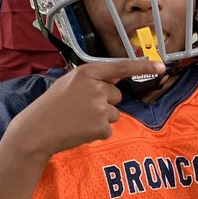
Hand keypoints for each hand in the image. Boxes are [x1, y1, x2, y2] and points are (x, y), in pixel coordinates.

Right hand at [9, 60, 165, 158]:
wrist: (37, 130)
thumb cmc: (52, 106)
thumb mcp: (70, 83)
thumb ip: (94, 79)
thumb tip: (119, 76)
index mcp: (86, 73)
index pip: (120, 67)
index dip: (143, 67)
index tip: (161, 66)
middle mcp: (96, 87)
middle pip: (117, 95)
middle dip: (104, 102)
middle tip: (80, 109)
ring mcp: (99, 107)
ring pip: (114, 113)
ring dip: (101, 118)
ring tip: (78, 119)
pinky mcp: (101, 126)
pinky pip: (109, 129)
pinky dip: (97, 132)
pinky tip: (80, 130)